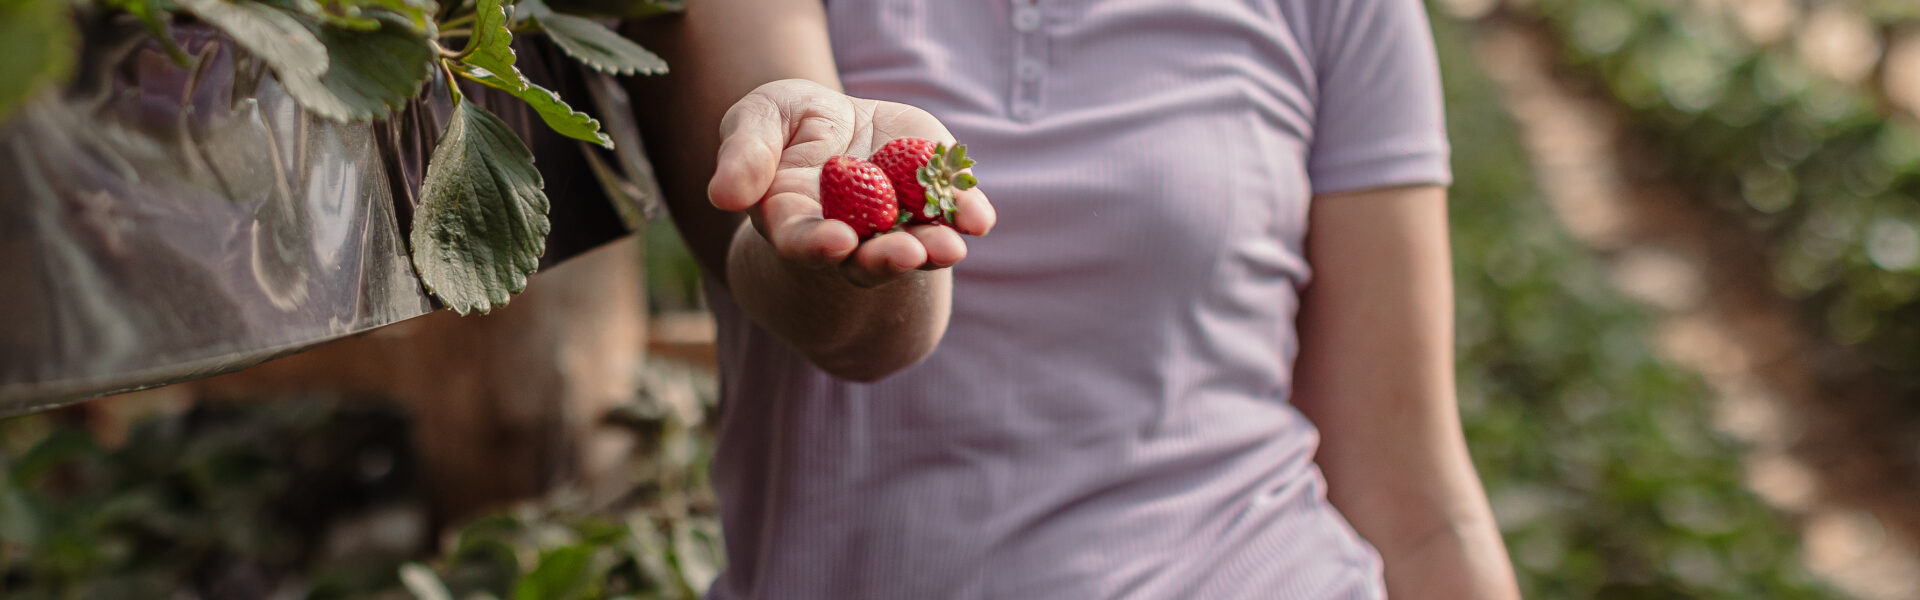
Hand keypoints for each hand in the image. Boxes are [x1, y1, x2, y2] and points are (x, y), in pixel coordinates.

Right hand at [707, 79, 996, 287]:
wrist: (841, 126)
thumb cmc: (790, 127)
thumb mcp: (759, 119)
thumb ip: (744, 152)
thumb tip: (723, 195)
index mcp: (793, 220)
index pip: (802, 241)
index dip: (816, 244)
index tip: (836, 242)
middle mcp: (846, 237)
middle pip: (863, 260)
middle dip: (885, 258)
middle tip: (905, 254)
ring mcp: (894, 227)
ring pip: (912, 248)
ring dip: (931, 250)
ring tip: (949, 247)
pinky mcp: (933, 206)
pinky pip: (951, 217)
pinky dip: (966, 215)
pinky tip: (978, 217)